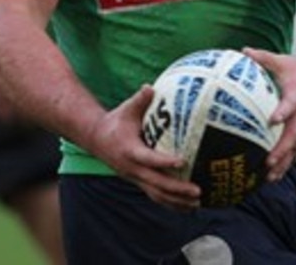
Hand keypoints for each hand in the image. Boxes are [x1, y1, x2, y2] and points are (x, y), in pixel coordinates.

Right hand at [85, 85, 200, 210]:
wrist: (97, 139)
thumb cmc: (117, 121)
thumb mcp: (126, 109)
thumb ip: (139, 100)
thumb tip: (150, 87)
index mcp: (129, 150)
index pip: (148, 158)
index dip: (164, 162)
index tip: (182, 161)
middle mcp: (132, 168)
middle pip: (156, 183)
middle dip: (177, 189)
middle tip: (198, 190)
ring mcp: (135, 178)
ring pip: (157, 194)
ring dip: (177, 201)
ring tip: (197, 203)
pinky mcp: (139, 183)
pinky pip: (156, 196)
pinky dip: (171, 204)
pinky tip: (188, 207)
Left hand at [243, 47, 295, 183]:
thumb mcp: (283, 61)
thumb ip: (263, 58)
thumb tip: (243, 51)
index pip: (290, 105)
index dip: (283, 112)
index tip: (272, 120)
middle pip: (293, 135)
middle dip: (281, 150)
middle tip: (268, 161)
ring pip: (295, 147)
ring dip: (284, 163)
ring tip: (270, 177)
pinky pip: (295, 150)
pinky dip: (286, 164)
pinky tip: (273, 176)